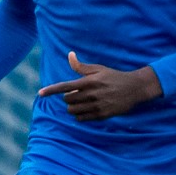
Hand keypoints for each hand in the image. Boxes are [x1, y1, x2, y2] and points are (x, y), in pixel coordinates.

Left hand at [37, 50, 162, 121]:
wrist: (135, 88)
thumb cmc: (114, 76)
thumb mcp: (98, 69)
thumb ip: (81, 66)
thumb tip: (70, 55)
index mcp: (89, 81)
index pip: (64, 87)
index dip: (51, 90)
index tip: (40, 93)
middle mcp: (91, 94)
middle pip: (67, 100)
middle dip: (68, 98)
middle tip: (75, 95)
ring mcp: (97, 105)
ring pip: (73, 111)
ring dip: (72, 108)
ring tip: (79, 103)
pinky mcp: (102, 115)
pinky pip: (82, 119)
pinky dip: (79, 115)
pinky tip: (85, 110)